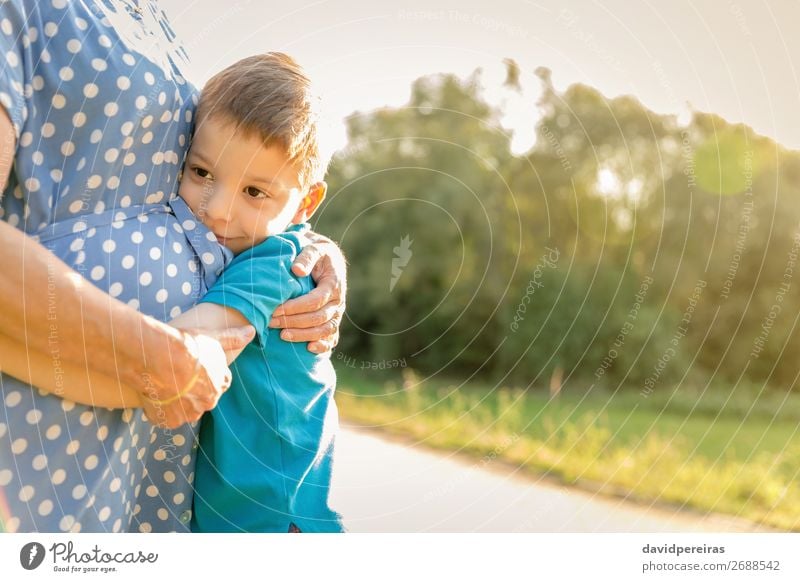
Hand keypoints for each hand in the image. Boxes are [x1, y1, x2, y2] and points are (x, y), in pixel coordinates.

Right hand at [137, 326, 252, 427]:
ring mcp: (189, 414)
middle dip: (192, 389)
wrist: (160, 358)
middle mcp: (209, 403)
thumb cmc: (188, 346)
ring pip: (185, 409)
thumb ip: (233, 338)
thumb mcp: (213, 337)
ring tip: (164, 383)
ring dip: (177, 400)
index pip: (219, 383)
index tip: (195, 367)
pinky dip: (161, 410)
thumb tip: (251, 331)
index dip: (206, 375)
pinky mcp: (170, 421)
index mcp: (221, 384)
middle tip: (177, 375)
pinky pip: (167, 417)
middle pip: (202, 397)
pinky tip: (155, 394)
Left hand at [269, 238, 345, 353]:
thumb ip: (306, 256)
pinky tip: (309, 349)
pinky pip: (332, 337)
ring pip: (325, 330)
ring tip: (283, 336)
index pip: (315, 301)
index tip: (276, 309)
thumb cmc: (317, 253)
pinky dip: (323, 346)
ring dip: (304, 335)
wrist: (328, 258)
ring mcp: (337, 313)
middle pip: (318, 318)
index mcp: (334, 284)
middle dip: (295, 322)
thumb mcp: (314, 248)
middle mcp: (338, 301)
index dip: (295, 307)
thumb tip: (297, 270)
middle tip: (272, 323)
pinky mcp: (334, 320)